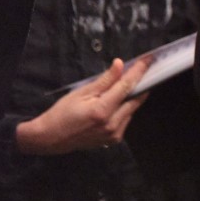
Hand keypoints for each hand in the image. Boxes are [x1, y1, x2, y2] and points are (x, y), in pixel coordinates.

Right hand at [15, 57, 148, 154]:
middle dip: (141, 83)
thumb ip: (104, 80)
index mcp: (102, 111)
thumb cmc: (63, 113)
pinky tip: (116, 104)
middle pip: (136, 99)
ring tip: (124, 87)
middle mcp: (112, 124)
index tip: (147, 61)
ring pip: (132, 109)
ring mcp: (114, 134)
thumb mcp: (81, 92)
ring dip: (131, 97)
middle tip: (143, 70)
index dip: (138, 72)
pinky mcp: (114, 139)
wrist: (51, 138)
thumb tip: (120, 65)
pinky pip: (126, 119)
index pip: (126, 87)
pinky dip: (125, 109)